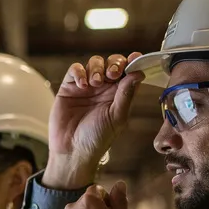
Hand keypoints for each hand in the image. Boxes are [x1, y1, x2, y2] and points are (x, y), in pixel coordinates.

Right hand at [45, 54, 142, 188]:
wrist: (72, 150)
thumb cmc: (97, 139)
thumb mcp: (117, 117)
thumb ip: (126, 94)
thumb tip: (138, 73)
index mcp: (119, 95)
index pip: (129, 72)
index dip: (133, 62)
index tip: (136, 58)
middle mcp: (105, 88)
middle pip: (112, 63)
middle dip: (114, 63)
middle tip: (112, 74)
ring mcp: (87, 86)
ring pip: (95, 63)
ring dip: (97, 68)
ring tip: (95, 84)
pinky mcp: (69, 87)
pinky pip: (75, 69)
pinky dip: (80, 73)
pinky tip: (82, 85)